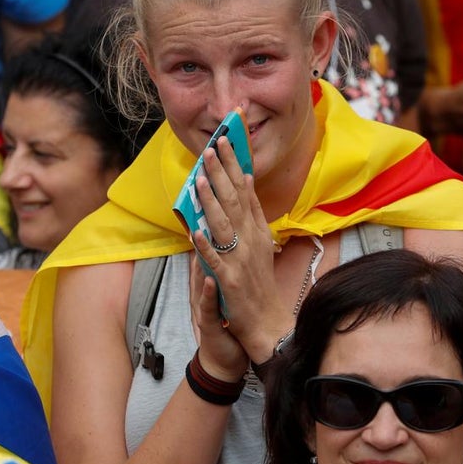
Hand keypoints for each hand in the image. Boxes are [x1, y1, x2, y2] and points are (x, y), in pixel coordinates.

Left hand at [189, 131, 290, 361]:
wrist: (267, 322)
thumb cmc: (258, 281)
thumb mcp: (260, 241)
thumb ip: (252, 212)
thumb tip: (246, 179)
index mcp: (256, 229)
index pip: (245, 190)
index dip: (234, 164)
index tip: (226, 141)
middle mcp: (250, 240)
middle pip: (234, 200)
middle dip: (222, 173)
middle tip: (212, 146)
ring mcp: (240, 260)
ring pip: (224, 225)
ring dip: (212, 202)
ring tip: (201, 179)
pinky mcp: (230, 281)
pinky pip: (216, 261)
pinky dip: (206, 247)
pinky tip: (195, 232)